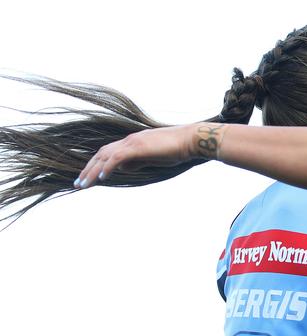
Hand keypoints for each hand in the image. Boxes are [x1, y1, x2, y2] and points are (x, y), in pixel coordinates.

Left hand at [74, 124, 195, 188]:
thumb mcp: (153, 158)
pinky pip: (117, 157)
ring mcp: (133, 142)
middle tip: (78, 185)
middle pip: (101, 154)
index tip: (88, 179)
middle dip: (87, 170)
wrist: (190, 141)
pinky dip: (107, 168)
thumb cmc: (176, 150)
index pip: (107, 153)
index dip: (95, 166)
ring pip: (105, 156)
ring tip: (83, 185)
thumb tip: (123, 168)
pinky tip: (101, 179)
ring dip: (92, 171)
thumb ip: (137, 162)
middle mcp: (128, 140)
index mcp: (132, 142)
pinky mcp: (138, 147)